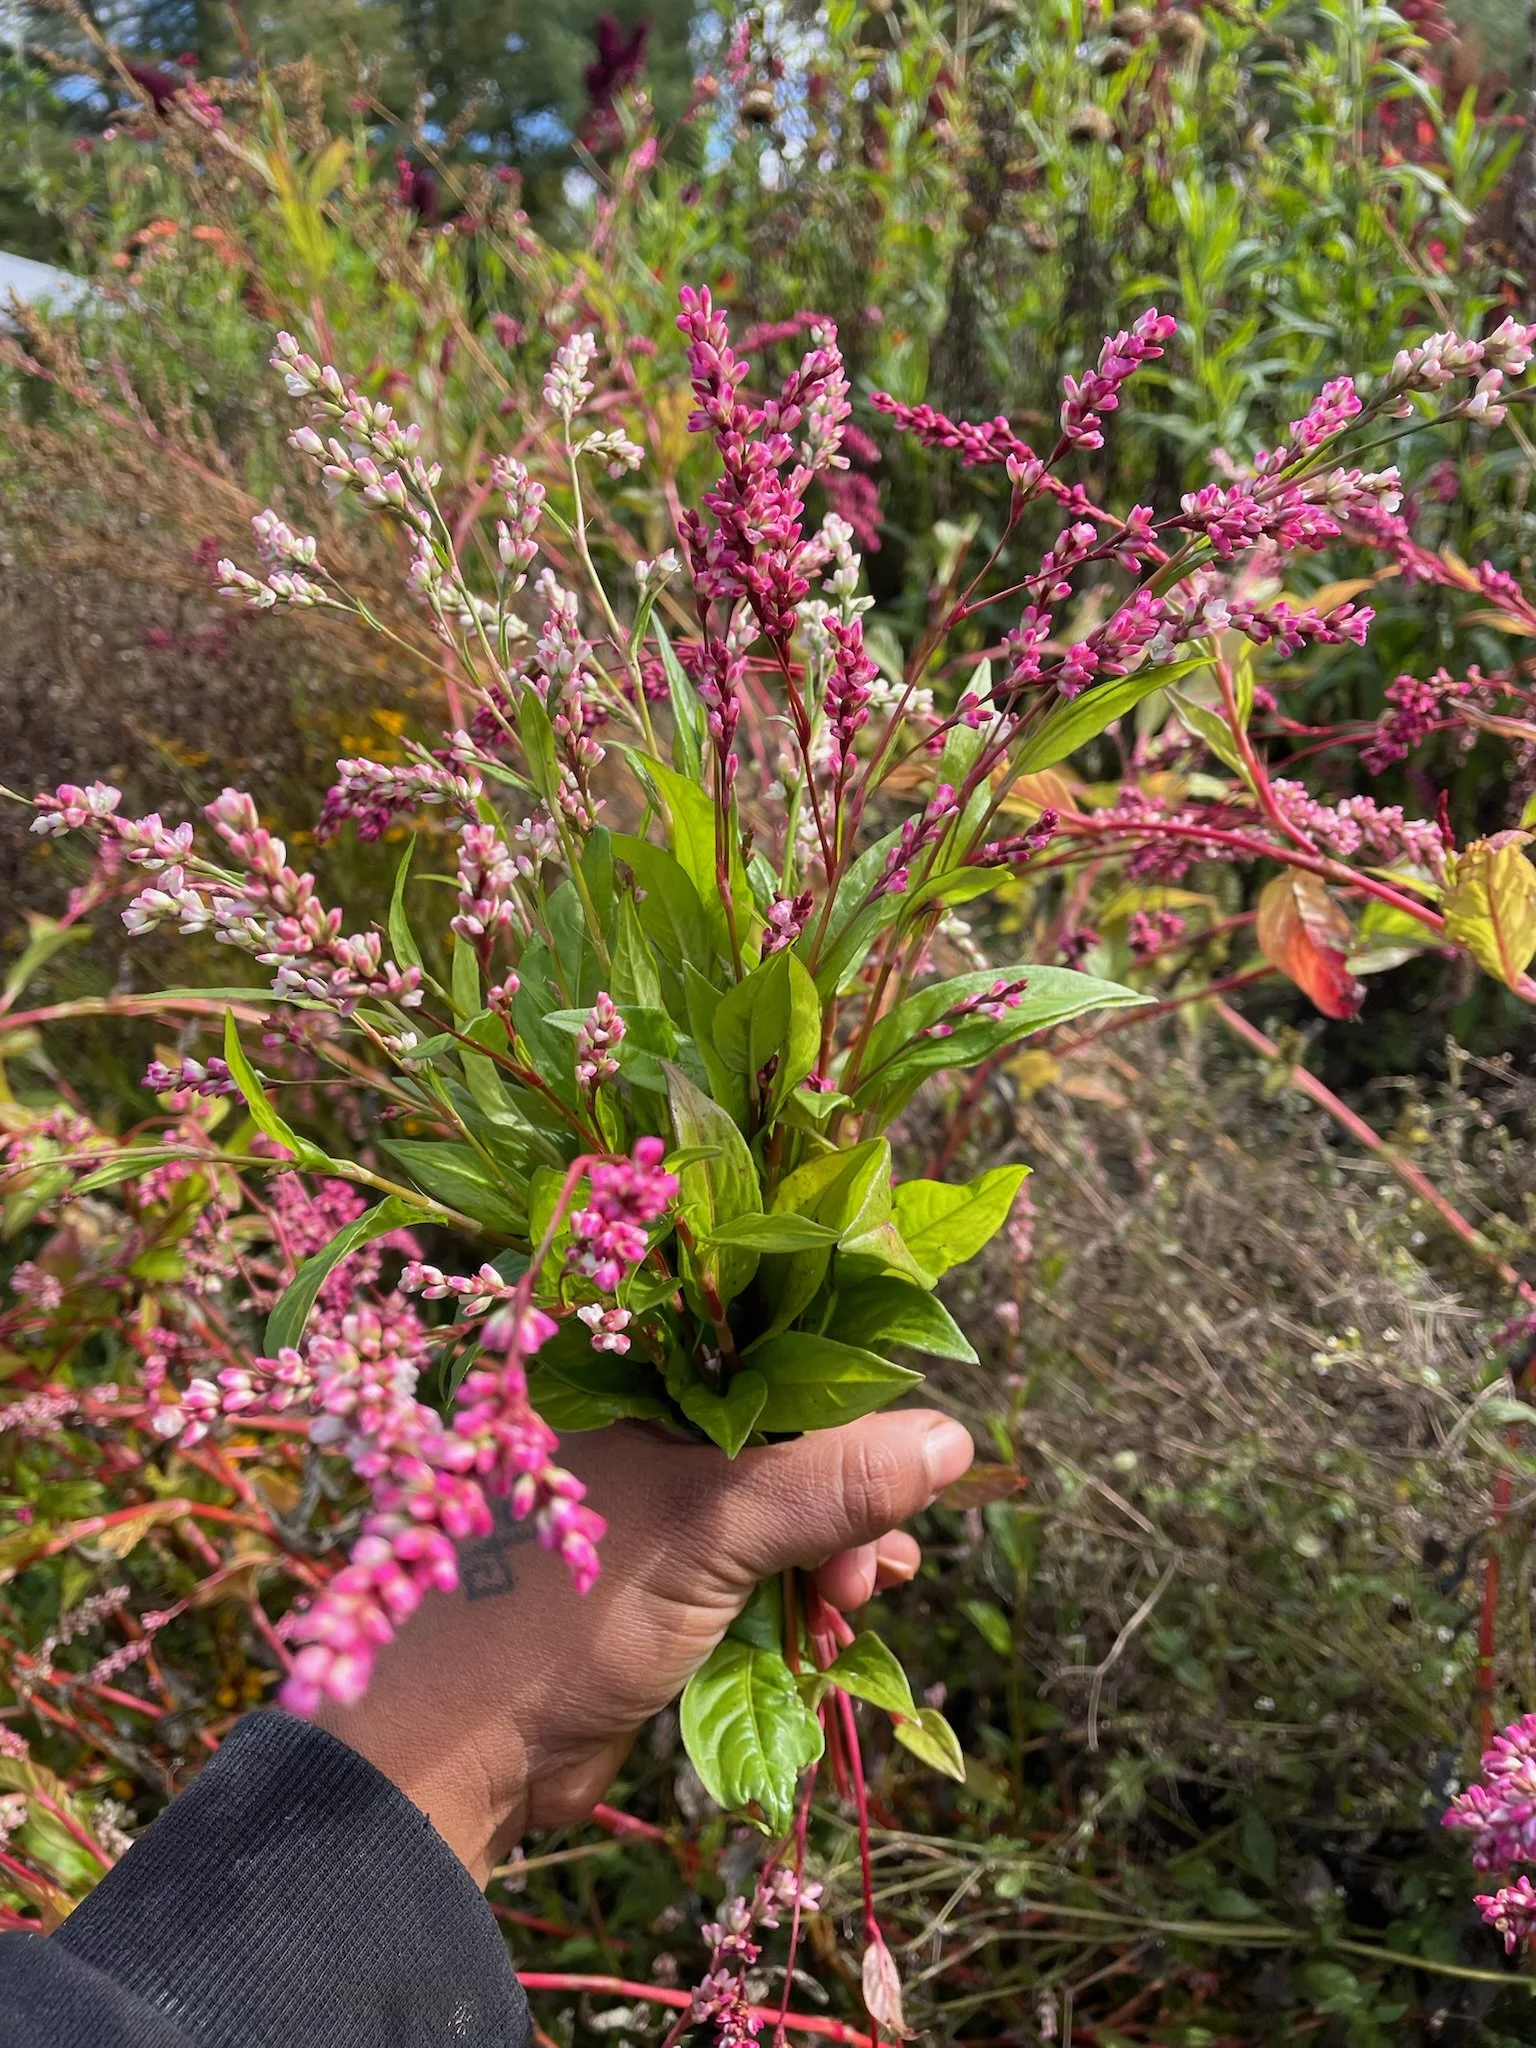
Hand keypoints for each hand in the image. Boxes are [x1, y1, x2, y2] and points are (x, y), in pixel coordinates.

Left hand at [314, 1410, 974, 1882]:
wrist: (461, 1756)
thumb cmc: (564, 1613)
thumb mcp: (712, 1528)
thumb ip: (829, 1481)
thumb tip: (952, 1435)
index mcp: (632, 1371)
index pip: (769, 1337)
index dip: (850, 1382)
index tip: (910, 1437)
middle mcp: (647, 1419)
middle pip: (791, 1422)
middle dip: (854, 1485)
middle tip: (878, 1552)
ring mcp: (659, 1498)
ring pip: (787, 1496)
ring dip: (842, 1543)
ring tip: (859, 1594)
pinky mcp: (669, 1572)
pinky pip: (766, 1557)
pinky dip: (810, 1583)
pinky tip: (840, 1615)